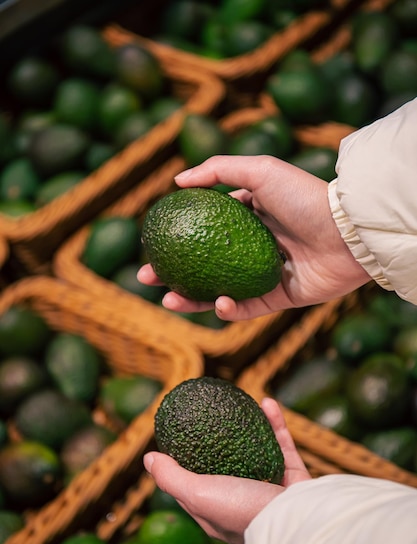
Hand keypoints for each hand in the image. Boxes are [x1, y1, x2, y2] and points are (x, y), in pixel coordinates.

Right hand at [137, 155, 369, 320]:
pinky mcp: (280, 297)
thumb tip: (177, 180)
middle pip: (204, 263)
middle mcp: (252, 248)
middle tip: (149, 276)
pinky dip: (230, 309)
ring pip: (219, 291)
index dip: (176, 237)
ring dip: (192, 299)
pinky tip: (217, 303)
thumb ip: (219, 170)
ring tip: (169, 300)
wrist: (348, 232)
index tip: (153, 242)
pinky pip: (248, 309)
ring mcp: (264, 274)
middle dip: (173, 274)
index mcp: (248, 219)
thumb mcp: (261, 170)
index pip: (203, 230)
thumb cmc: (305, 197)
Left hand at [143, 397, 310, 543]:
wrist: (296, 522)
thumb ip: (171, 477)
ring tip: (242, 404)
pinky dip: (275, 423)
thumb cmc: (242, 511)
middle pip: (228, 464)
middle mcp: (243, 501)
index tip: (178, 438)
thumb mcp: (196, 494)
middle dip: (222, 438)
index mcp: (217, 511)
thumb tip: (149, 458)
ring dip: (251, 425)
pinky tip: (267, 402)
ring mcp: (270, 490)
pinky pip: (283, 444)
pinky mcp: (293, 478)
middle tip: (214, 413)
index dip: (184, 464)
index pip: (194, 486)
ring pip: (258, 450)